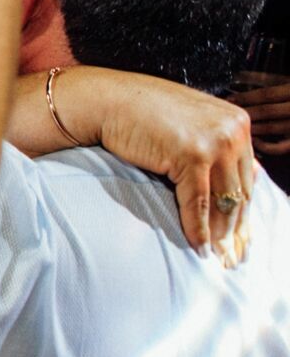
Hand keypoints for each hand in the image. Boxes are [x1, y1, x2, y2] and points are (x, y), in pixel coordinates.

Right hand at [84, 73, 255, 259]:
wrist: (108, 101)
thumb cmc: (142, 114)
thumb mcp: (190, 126)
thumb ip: (215, 148)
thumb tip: (236, 184)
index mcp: (237, 122)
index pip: (247, 177)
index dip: (243, 209)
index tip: (239, 235)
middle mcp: (233, 131)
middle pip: (239, 191)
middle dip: (234, 227)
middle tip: (232, 255)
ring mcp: (215, 142)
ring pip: (223, 200)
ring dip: (219, 233)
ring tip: (216, 255)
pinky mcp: (192, 156)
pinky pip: (198, 202)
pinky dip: (198, 228)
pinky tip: (198, 246)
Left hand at [233, 80, 289, 155]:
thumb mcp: (287, 80)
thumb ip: (268, 79)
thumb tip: (240, 76)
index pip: (266, 95)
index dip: (245, 98)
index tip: (228, 100)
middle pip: (266, 111)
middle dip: (245, 113)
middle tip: (225, 115)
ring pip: (272, 128)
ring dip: (251, 128)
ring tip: (233, 127)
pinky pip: (281, 146)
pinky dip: (266, 146)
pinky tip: (254, 141)